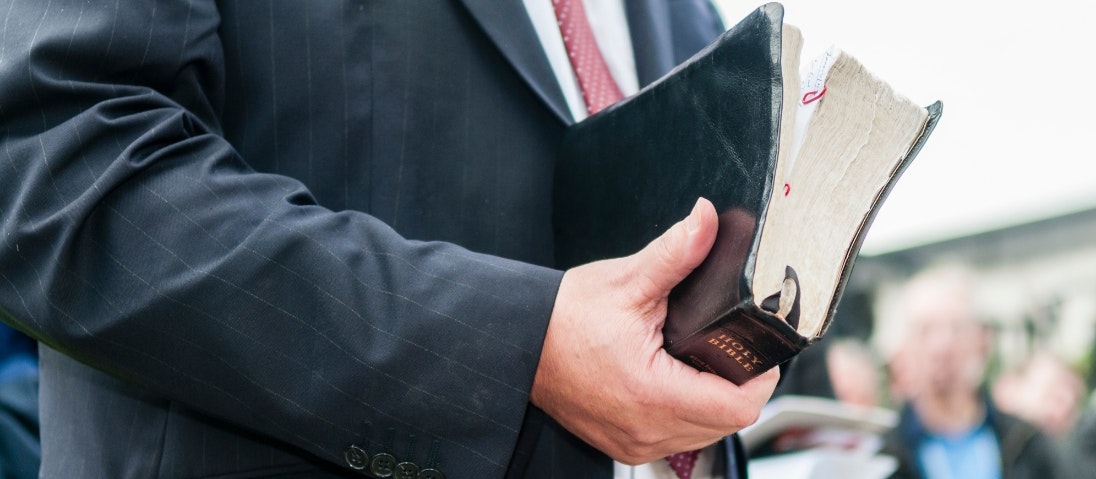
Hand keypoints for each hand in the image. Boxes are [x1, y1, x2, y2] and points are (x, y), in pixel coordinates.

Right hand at [531, 197, 779, 464]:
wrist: (519, 344)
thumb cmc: (564, 317)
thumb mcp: (626, 281)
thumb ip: (676, 252)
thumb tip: (707, 219)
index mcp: (652, 393)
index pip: (739, 405)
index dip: (759, 375)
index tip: (755, 347)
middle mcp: (645, 429)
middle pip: (728, 422)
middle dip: (739, 384)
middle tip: (730, 346)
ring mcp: (634, 443)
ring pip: (706, 434)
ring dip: (714, 402)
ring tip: (704, 362)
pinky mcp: (624, 446)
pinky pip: (677, 438)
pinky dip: (687, 414)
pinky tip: (677, 381)